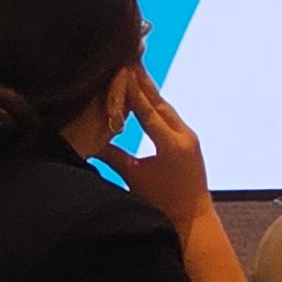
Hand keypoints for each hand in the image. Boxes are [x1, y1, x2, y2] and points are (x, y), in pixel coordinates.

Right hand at [97, 70, 212, 221]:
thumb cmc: (161, 205)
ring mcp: (189, 137)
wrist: (192, 221)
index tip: (121, 70)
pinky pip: (170, 118)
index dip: (133, 90)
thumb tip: (88, 139)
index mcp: (171, 144)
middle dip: (142, 83)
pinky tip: (145, 99)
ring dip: (149, 92)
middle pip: (159, 103)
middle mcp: (184, 135)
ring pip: (165, 108)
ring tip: (134, 72)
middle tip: (128, 60)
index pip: (148, 110)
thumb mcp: (134, 178)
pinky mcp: (188, 142)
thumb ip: (113, 156)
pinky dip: (156, 106)